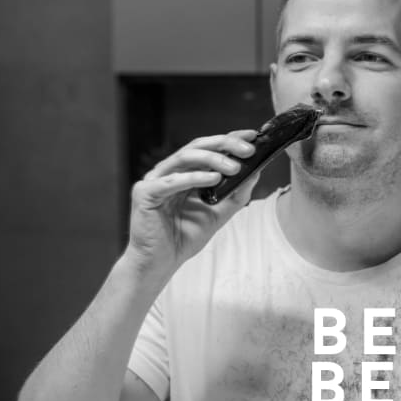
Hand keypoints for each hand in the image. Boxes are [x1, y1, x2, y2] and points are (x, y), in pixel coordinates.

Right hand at [125, 129, 258, 281]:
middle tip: (247, 150)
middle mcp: (167, 171)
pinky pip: (171, 181)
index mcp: (182, 173)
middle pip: (196, 147)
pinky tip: (214, 179)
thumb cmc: (183, 238)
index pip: (206, 148)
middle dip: (224, 145)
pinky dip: (194, 178)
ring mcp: (154, 180)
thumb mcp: (217, 214)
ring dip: (212, 159)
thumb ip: (234, 194)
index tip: (252, 137)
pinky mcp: (145, 193)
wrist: (159, 263)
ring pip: (184, 158)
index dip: (228, 139)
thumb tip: (255, 172)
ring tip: (234, 167)